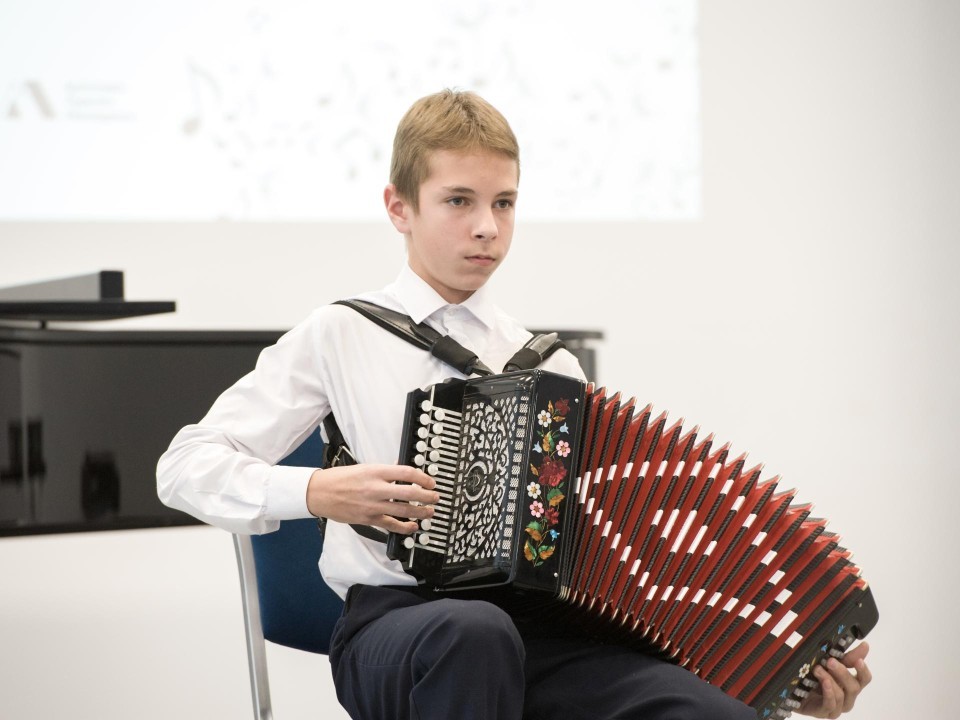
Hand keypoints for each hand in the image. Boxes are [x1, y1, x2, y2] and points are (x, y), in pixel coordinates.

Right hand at [306, 463, 438, 534]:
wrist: (319, 492)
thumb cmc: (340, 479)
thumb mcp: (364, 468)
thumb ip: (384, 472)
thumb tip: (402, 474)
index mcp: (376, 471)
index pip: (407, 473)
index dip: (423, 478)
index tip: (431, 482)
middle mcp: (376, 488)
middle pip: (410, 492)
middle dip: (427, 496)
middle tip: (435, 497)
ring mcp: (373, 505)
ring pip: (404, 510)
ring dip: (421, 512)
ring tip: (430, 512)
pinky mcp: (368, 518)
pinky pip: (391, 524)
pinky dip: (405, 527)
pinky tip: (413, 526)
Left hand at [797, 642, 871, 717]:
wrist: (792, 689)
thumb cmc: (813, 676)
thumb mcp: (829, 664)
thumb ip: (847, 657)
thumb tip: (865, 645)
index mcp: (850, 684)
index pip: (864, 679)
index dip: (863, 670)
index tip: (859, 660)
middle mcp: (847, 697)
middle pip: (854, 687)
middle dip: (843, 673)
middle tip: (830, 661)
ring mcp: (836, 707)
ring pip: (841, 696)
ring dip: (830, 680)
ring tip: (817, 669)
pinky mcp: (823, 712)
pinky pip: (830, 705)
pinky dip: (828, 694)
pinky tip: (824, 683)